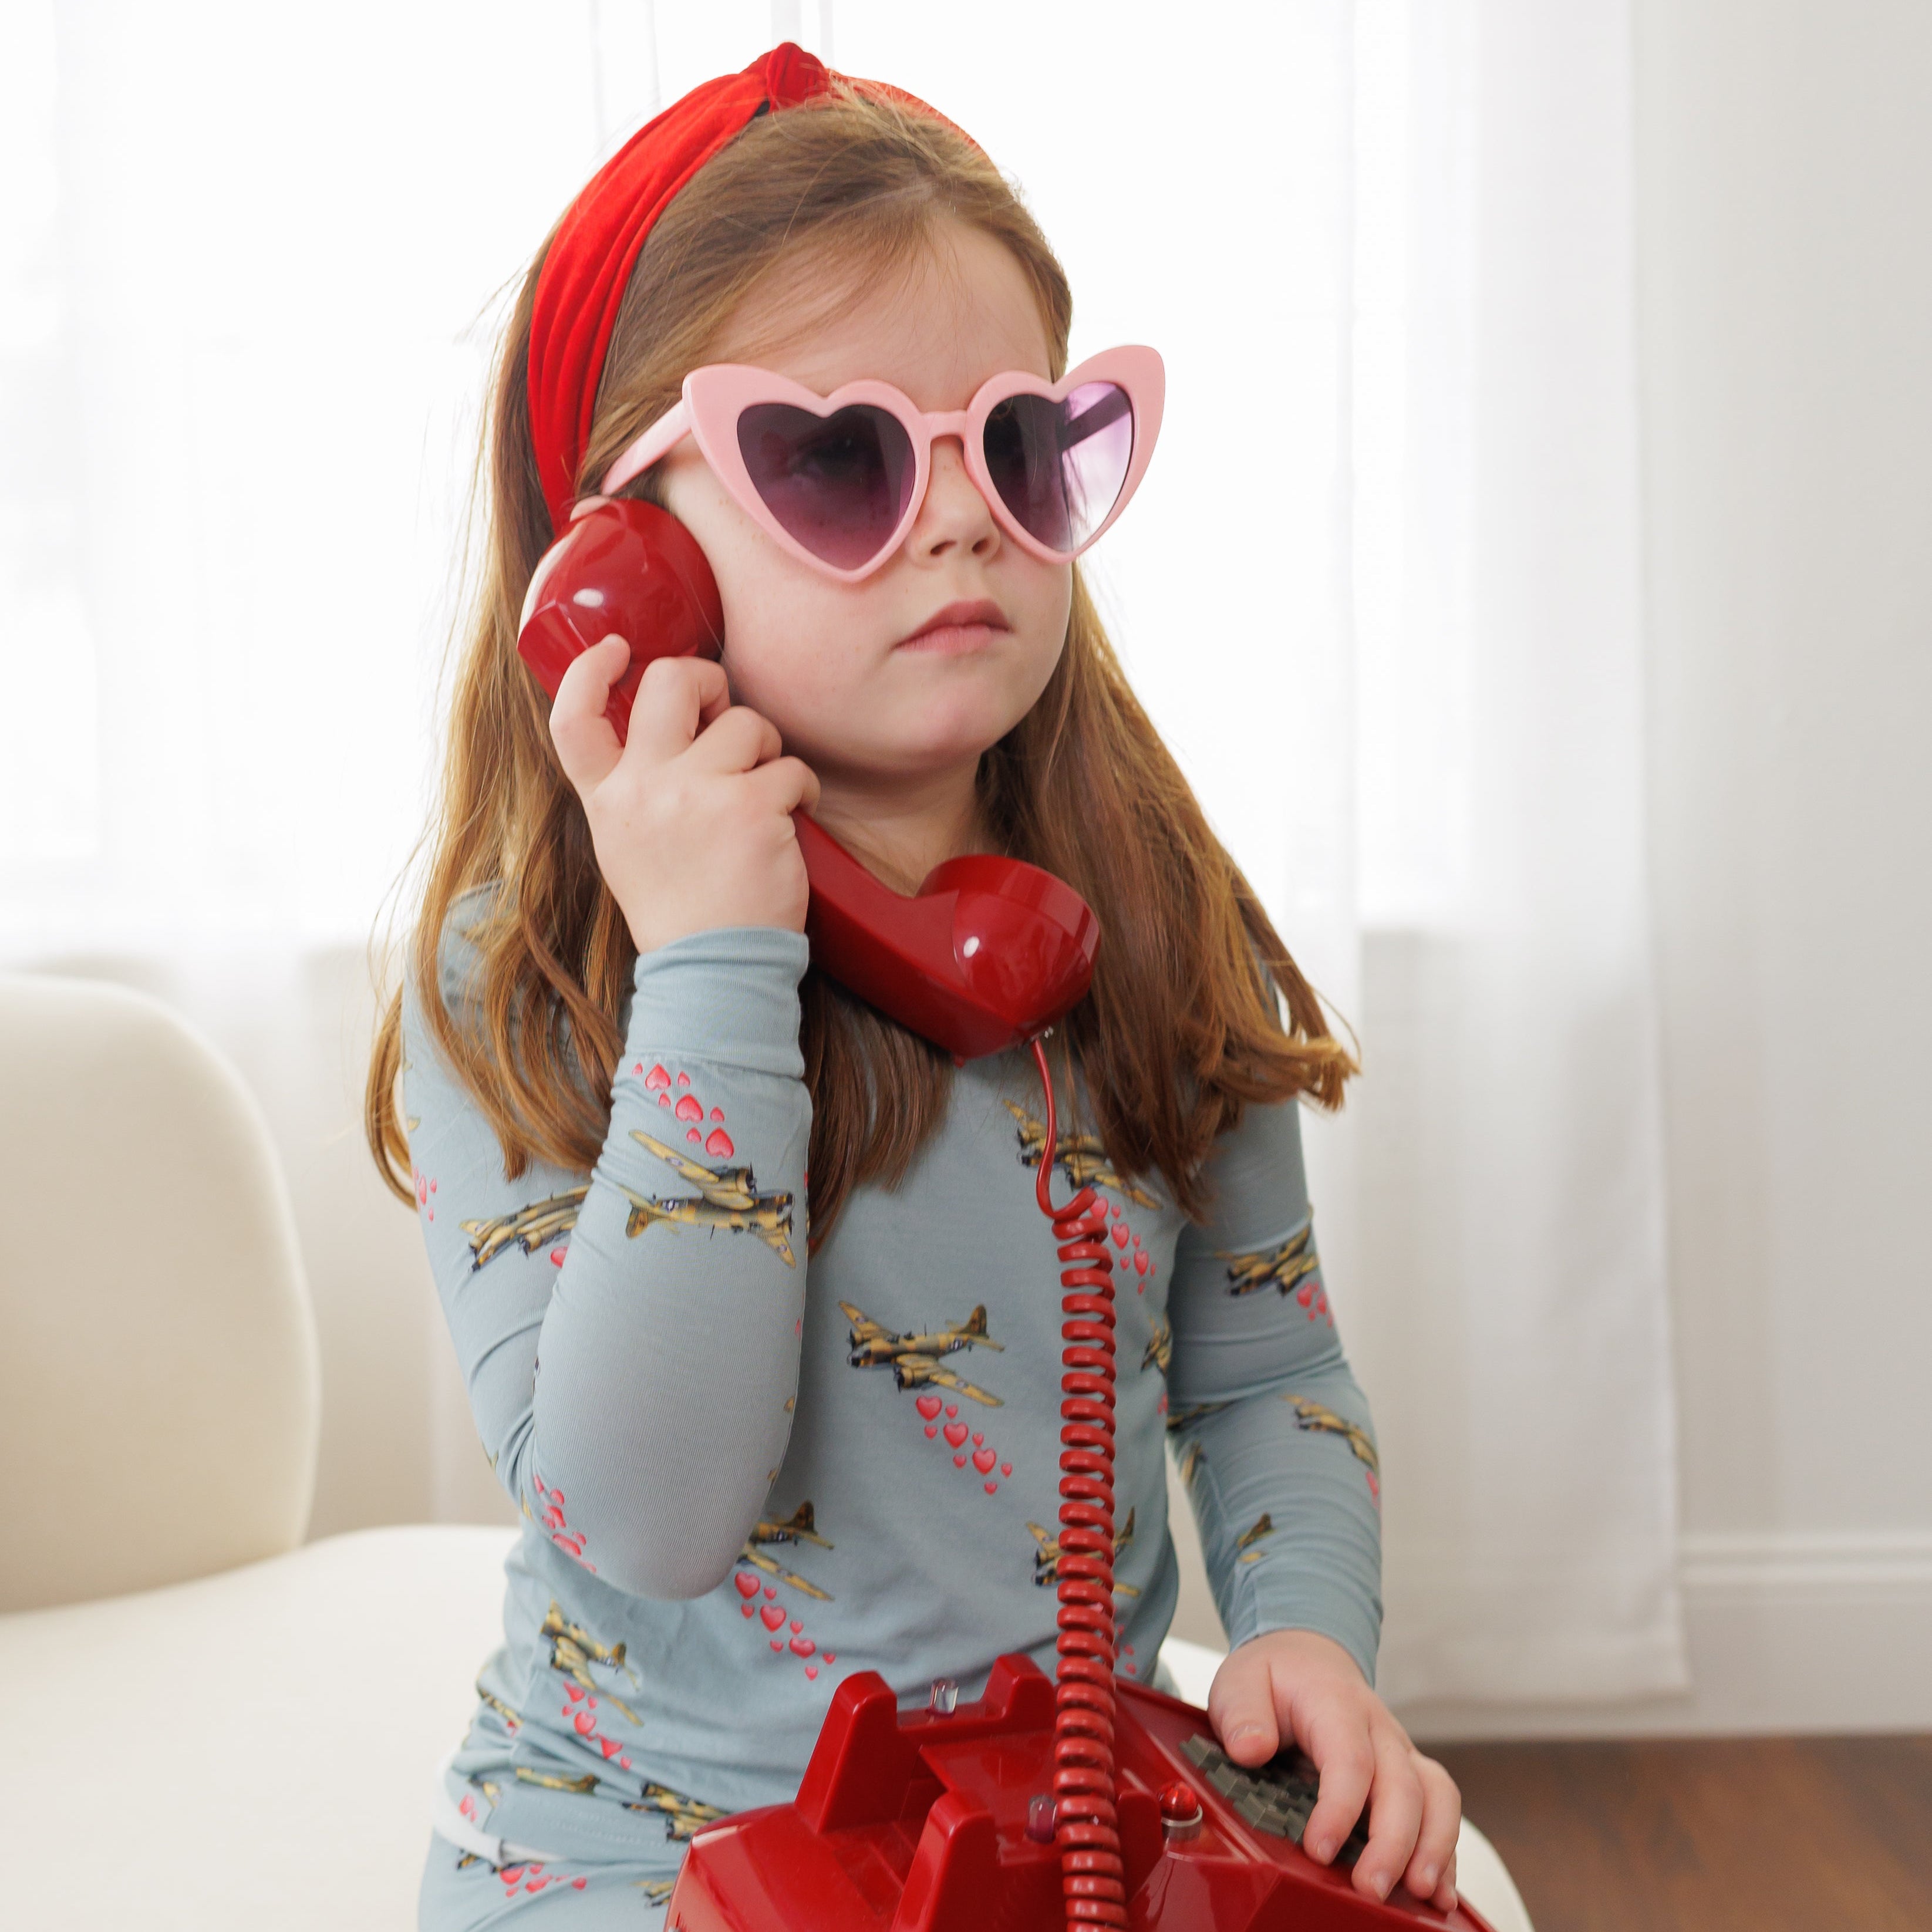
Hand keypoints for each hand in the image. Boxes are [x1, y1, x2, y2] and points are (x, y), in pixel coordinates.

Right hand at [547, 638, 820, 954]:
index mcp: (607, 797)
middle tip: (724, 708)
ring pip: (745, 721)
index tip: (619, 647)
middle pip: (668, 683)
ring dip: (766, 747)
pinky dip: (802, 788)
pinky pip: (790, 767)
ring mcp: (698, 794)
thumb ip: (635, 785)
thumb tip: (665, 724)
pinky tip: (796, 815)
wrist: (713, 965)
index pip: (573, 717)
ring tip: (766, 789)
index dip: (590, 669)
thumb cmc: (680, 904)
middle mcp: (645, 787)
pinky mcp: (753, 808)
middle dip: (708, 678)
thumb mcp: (628, 842)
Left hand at [1208, 1628, 1460, 1913]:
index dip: (1339, 1808)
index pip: (1349, 1758)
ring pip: (1436, 1796)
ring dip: (1433, 1846)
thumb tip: (1250, 1749)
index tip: (1319, 1849)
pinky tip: (1439, 1891)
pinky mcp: (1410, 1774)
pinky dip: (1445, 1850)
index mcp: (1336, 1704)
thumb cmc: (1276, 1675)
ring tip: (1420, 1893)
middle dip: (1392, 1843)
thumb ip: (1242, 1713)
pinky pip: (1440, 1808)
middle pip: (1402, 1785)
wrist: (1307, 1656)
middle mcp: (1379, 1728)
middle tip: (1370, 1888)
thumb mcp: (1241, 1681)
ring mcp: (1400, 1751)